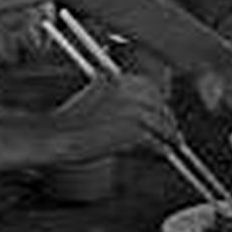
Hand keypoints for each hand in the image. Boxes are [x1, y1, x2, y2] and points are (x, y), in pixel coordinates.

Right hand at [53, 73, 180, 155]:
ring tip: (174, 143)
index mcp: (116, 78)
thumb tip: (135, 109)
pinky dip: (162, 149)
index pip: (149, 87)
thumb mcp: (92, 97)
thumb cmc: (69, 122)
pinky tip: (164, 153)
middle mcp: (127, 91)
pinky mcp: (133, 131)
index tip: (164, 110)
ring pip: (161, 123)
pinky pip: (155, 141)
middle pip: (159, 104)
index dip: (159, 101)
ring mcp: (131, 110)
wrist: (58, 136)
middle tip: (173, 130)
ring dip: (170, 134)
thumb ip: (113, 96)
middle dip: (168, 118)